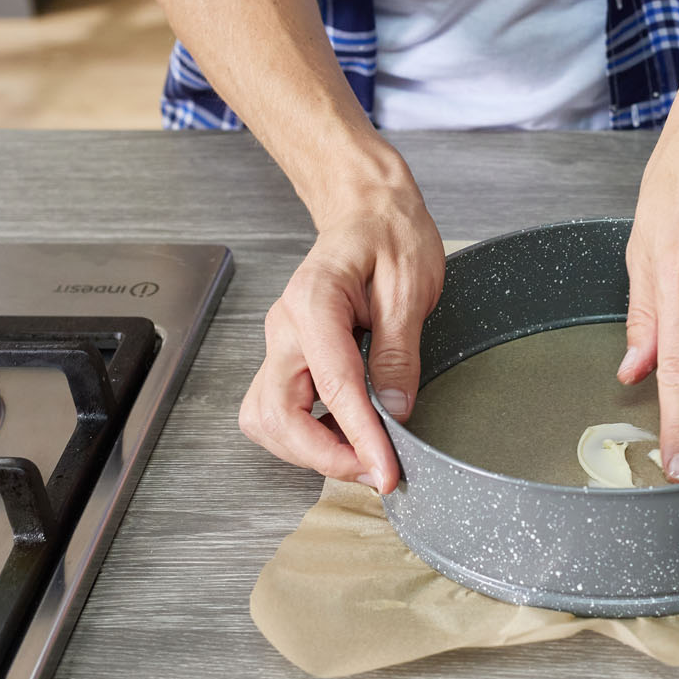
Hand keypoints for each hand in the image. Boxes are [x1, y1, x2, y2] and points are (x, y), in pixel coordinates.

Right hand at [239, 161, 443, 491]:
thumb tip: (396, 410)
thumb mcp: (411, 286)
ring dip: (309, 449)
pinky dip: (307, 434)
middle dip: (323, 455)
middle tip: (377, 470)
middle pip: (277, 416)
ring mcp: (281, 343)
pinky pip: (280, 409)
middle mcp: (285, 327)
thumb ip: (400, 351)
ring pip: (268, 419)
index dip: (360, 437)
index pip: (333, 385)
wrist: (368, 208)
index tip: (386, 471)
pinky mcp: (288, 355)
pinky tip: (346, 433)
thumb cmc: (389, 233)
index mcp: (315, 302)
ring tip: (363, 453)